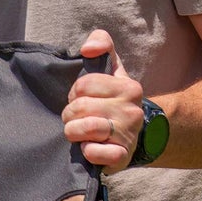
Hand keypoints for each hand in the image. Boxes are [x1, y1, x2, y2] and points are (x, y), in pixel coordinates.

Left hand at [62, 29, 144, 172]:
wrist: (131, 136)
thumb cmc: (113, 100)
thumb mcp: (111, 69)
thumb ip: (102, 44)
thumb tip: (88, 49)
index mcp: (128, 87)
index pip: (83, 84)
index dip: (74, 93)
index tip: (78, 99)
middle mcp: (132, 110)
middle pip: (81, 107)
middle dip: (69, 114)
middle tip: (73, 118)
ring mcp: (129, 134)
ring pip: (87, 129)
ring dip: (73, 132)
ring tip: (76, 132)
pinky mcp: (122, 156)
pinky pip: (96, 153)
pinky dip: (87, 152)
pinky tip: (88, 148)